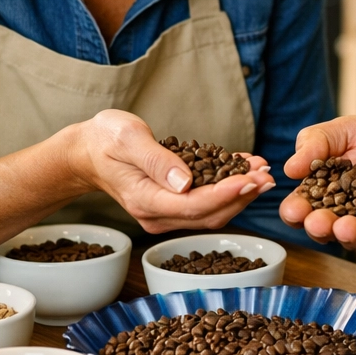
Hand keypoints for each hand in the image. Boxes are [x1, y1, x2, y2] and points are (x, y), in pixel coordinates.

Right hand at [69, 109, 274, 232]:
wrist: (87, 152)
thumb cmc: (105, 140)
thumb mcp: (127, 139)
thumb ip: (156, 160)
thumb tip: (185, 183)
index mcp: (144, 201)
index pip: (193, 205)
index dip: (225, 194)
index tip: (251, 180)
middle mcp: (156, 215)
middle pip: (208, 214)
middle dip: (241, 196)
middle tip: (268, 177)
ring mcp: (165, 213)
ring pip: (212, 211)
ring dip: (240, 194)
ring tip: (264, 172)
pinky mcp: (172, 205)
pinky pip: (206, 202)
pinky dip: (228, 188)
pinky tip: (246, 170)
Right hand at [279, 116, 355, 249]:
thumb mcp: (349, 129)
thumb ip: (318, 141)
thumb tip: (290, 168)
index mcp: (326, 191)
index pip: (304, 205)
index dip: (296, 210)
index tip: (295, 209)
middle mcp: (346, 213)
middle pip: (325, 228)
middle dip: (318, 227)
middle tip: (317, 222)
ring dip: (348, 235)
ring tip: (344, 228)